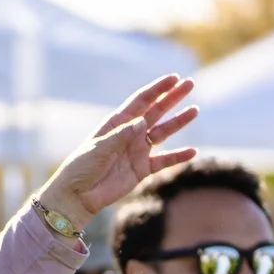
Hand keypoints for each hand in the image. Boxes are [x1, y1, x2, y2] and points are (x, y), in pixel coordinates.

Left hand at [36, 75, 199, 219]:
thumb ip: (121, 135)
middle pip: (155, 112)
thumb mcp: (99, 148)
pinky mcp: (142, 169)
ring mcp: (137, 151)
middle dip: (172, 98)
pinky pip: (164, 161)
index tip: (173, 78)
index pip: (140, 101)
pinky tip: (193, 151)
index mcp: (117, 124)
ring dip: (179, 121)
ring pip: (163, 133)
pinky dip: (178, 157)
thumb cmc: (82, 168)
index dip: (157, 89)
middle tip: (189, 84)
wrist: (78, 195)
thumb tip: (142, 121)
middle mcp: (129, 134)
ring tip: (194, 110)